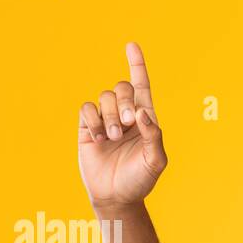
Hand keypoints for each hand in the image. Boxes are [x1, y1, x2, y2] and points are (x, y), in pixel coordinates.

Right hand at [77, 42, 167, 208]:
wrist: (115, 196)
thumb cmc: (139, 180)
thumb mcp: (155, 161)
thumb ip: (153, 135)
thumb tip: (142, 112)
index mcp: (145, 118)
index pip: (141, 85)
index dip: (137, 65)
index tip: (131, 45)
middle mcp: (125, 115)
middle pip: (122, 87)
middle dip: (124, 101)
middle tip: (127, 123)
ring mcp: (106, 119)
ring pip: (104, 97)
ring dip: (109, 116)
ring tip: (112, 139)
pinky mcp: (88, 127)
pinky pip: (86, 109)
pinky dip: (94, 120)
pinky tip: (99, 138)